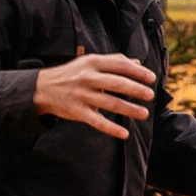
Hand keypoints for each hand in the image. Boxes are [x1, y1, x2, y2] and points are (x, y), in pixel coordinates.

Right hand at [34, 50, 156, 138]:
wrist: (43, 88)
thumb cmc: (72, 73)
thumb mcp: (90, 62)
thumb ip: (114, 61)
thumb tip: (138, 64)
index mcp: (92, 63)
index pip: (119, 65)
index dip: (137, 72)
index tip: (152, 78)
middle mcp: (87, 77)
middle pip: (116, 83)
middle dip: (135, 89)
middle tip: (150, 95)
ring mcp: (81, 95)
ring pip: (109, 103)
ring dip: (129, 109)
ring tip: (144, 113)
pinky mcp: (77, 111)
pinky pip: (97, 121)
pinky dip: (111, 128)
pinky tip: (124, 134)